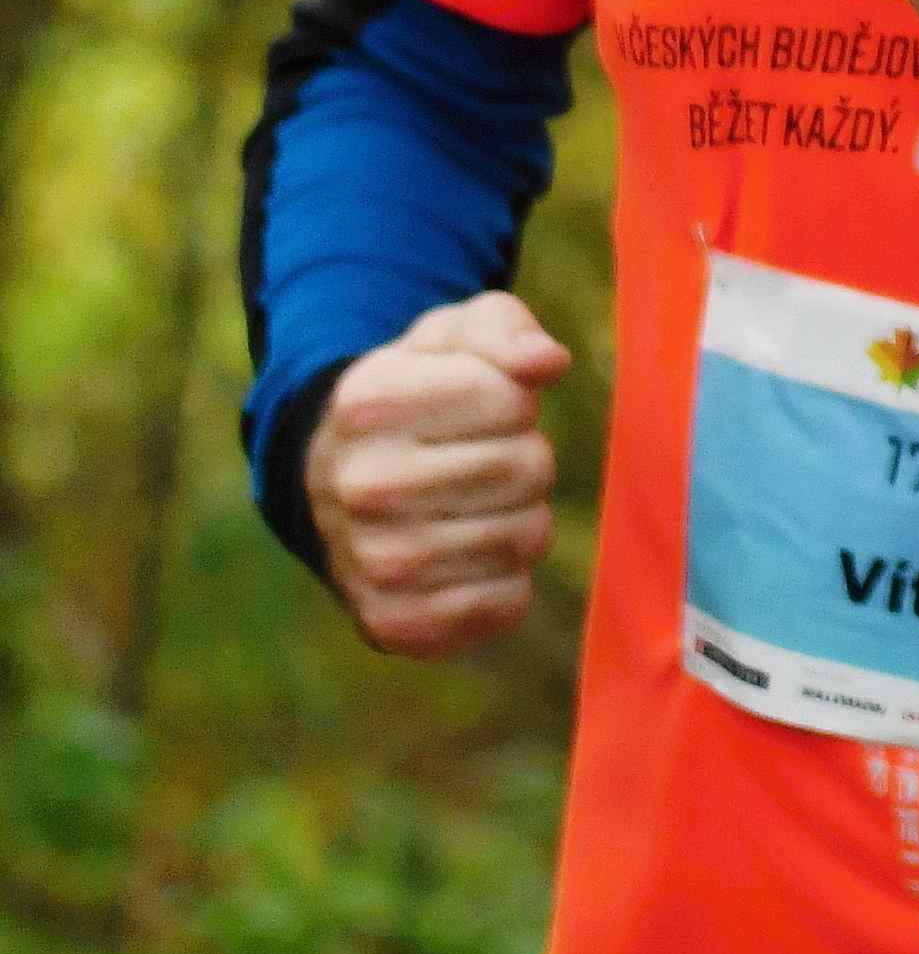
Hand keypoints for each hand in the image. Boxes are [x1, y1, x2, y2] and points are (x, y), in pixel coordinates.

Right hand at [306, 290, 569, 652]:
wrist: (336, 482)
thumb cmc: (418, 395)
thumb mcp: (452, 337)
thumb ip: (505, 330)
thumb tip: (548, 362)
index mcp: (370, 403)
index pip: (510, 401)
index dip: (515, 401)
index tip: (479, 405)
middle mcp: (359, 486)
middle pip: (525, 470)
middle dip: (527, 458)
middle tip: (484, 458)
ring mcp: (370, 562)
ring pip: (524, 539)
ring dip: (521, 518)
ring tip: (472, 505)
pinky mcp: (392, 623)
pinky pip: (505, 604)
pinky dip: (507, 579)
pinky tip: (468, 556)